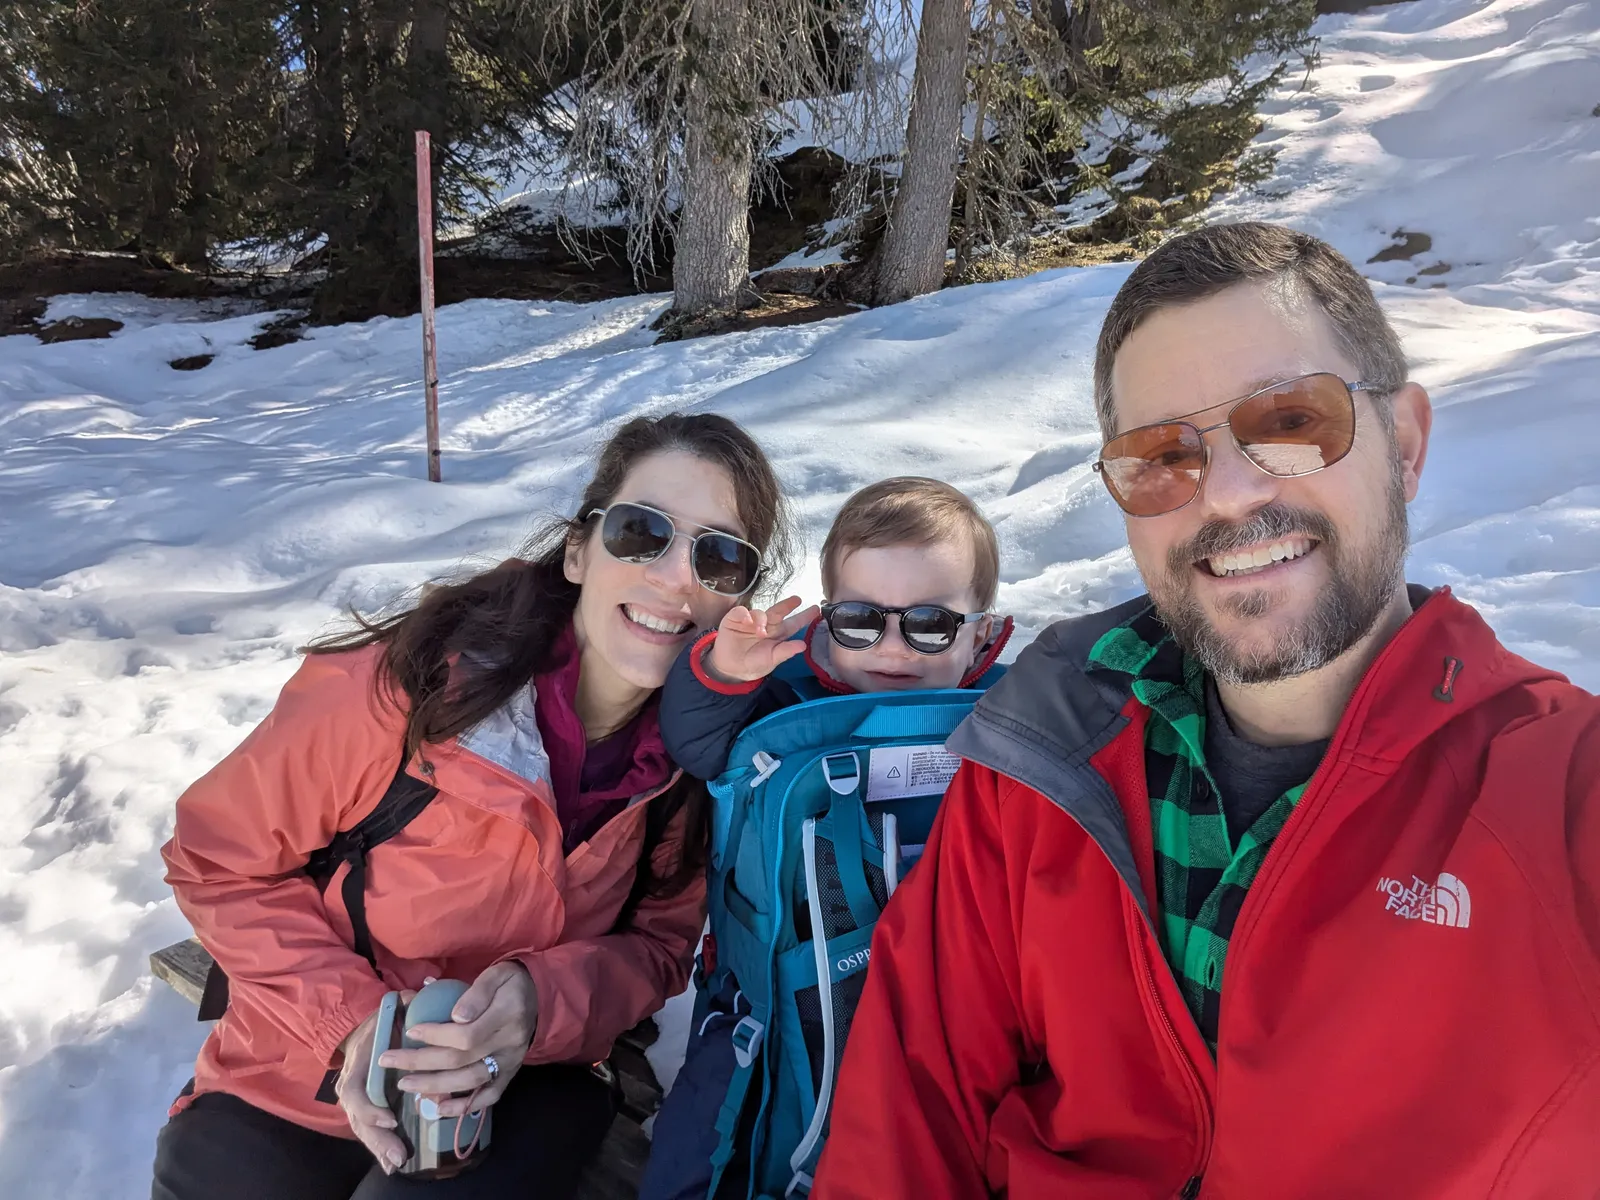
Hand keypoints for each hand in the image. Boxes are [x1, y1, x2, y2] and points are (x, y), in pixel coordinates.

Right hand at [335, 991, 414, 1173]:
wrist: (362, 1030)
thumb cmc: (380, 1021)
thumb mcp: (388, 1010)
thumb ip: (403, 1004)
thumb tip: (416, 995)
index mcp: (356, 1066)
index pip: (356, 1093)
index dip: (371, 1109)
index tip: (391, 1117)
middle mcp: (352, 1088)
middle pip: (360, 1120)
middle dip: (378, 1139)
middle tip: (398, 1155)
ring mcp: (357, 1102)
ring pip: (364, 1130)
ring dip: (380, 1148)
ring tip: (397, 1164)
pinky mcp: (367, 1110)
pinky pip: (372, 1131)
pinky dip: (380, 1148)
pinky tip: (394, 1164)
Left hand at [379, 961, 539, 1119]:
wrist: (539, 997)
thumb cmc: (510, 983)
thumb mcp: (496, 974)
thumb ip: (476, 992)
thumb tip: (455, 1016)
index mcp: (507, 1015)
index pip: (467, 1034)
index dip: (435, 1036)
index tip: (411, 1031)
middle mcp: (509, 1044)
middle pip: (461, 1060)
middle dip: (420, 1062)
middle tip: (388, 1060)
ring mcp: (510, 1062)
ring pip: (470, 1081)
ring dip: (434, 1086)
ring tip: (404, 1085)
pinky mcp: (510, 1074)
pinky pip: (489, 1096)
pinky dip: (464, 1107)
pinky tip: (439, 1109)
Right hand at [706, 596, 818, 683]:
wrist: (730, 669)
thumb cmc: (753, 664)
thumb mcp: (771, 660)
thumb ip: (785, 652)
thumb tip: (803, 645)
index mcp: (778, 634)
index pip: (793, 624)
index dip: (804, 617)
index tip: (817, 610)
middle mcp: (767, 624)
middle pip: (779, 611)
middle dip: (788, 605)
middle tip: (797, 600)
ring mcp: (751, 621)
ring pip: (760, 612)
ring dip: (762, 619)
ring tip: (761, 632)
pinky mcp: (734, 619)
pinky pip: (741, 612)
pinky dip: (744, 614)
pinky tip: (747, 621)